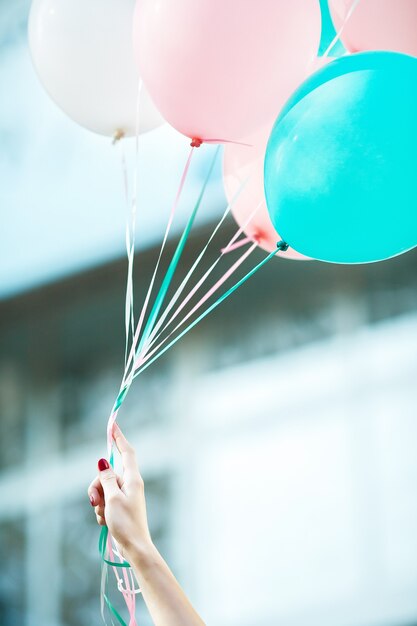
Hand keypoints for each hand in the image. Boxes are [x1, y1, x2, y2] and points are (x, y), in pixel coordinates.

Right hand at [88, 423, 152, 558]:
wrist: (134, 547)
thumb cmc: (126, 523)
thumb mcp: (112, 499)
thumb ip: (106, 479)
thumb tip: (103, 461)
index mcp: (132, 479)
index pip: (126, 452)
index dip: (119, 438)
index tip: (112, 425)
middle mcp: (130, 484)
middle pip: (108, 474)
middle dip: (97, 486)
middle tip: (94, 502)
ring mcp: (125, 495)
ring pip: (104, 489)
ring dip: (99, 502)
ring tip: (104, 515)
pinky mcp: (121, 506)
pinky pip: (105, 501)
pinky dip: (102, 510)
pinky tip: (106, 522)